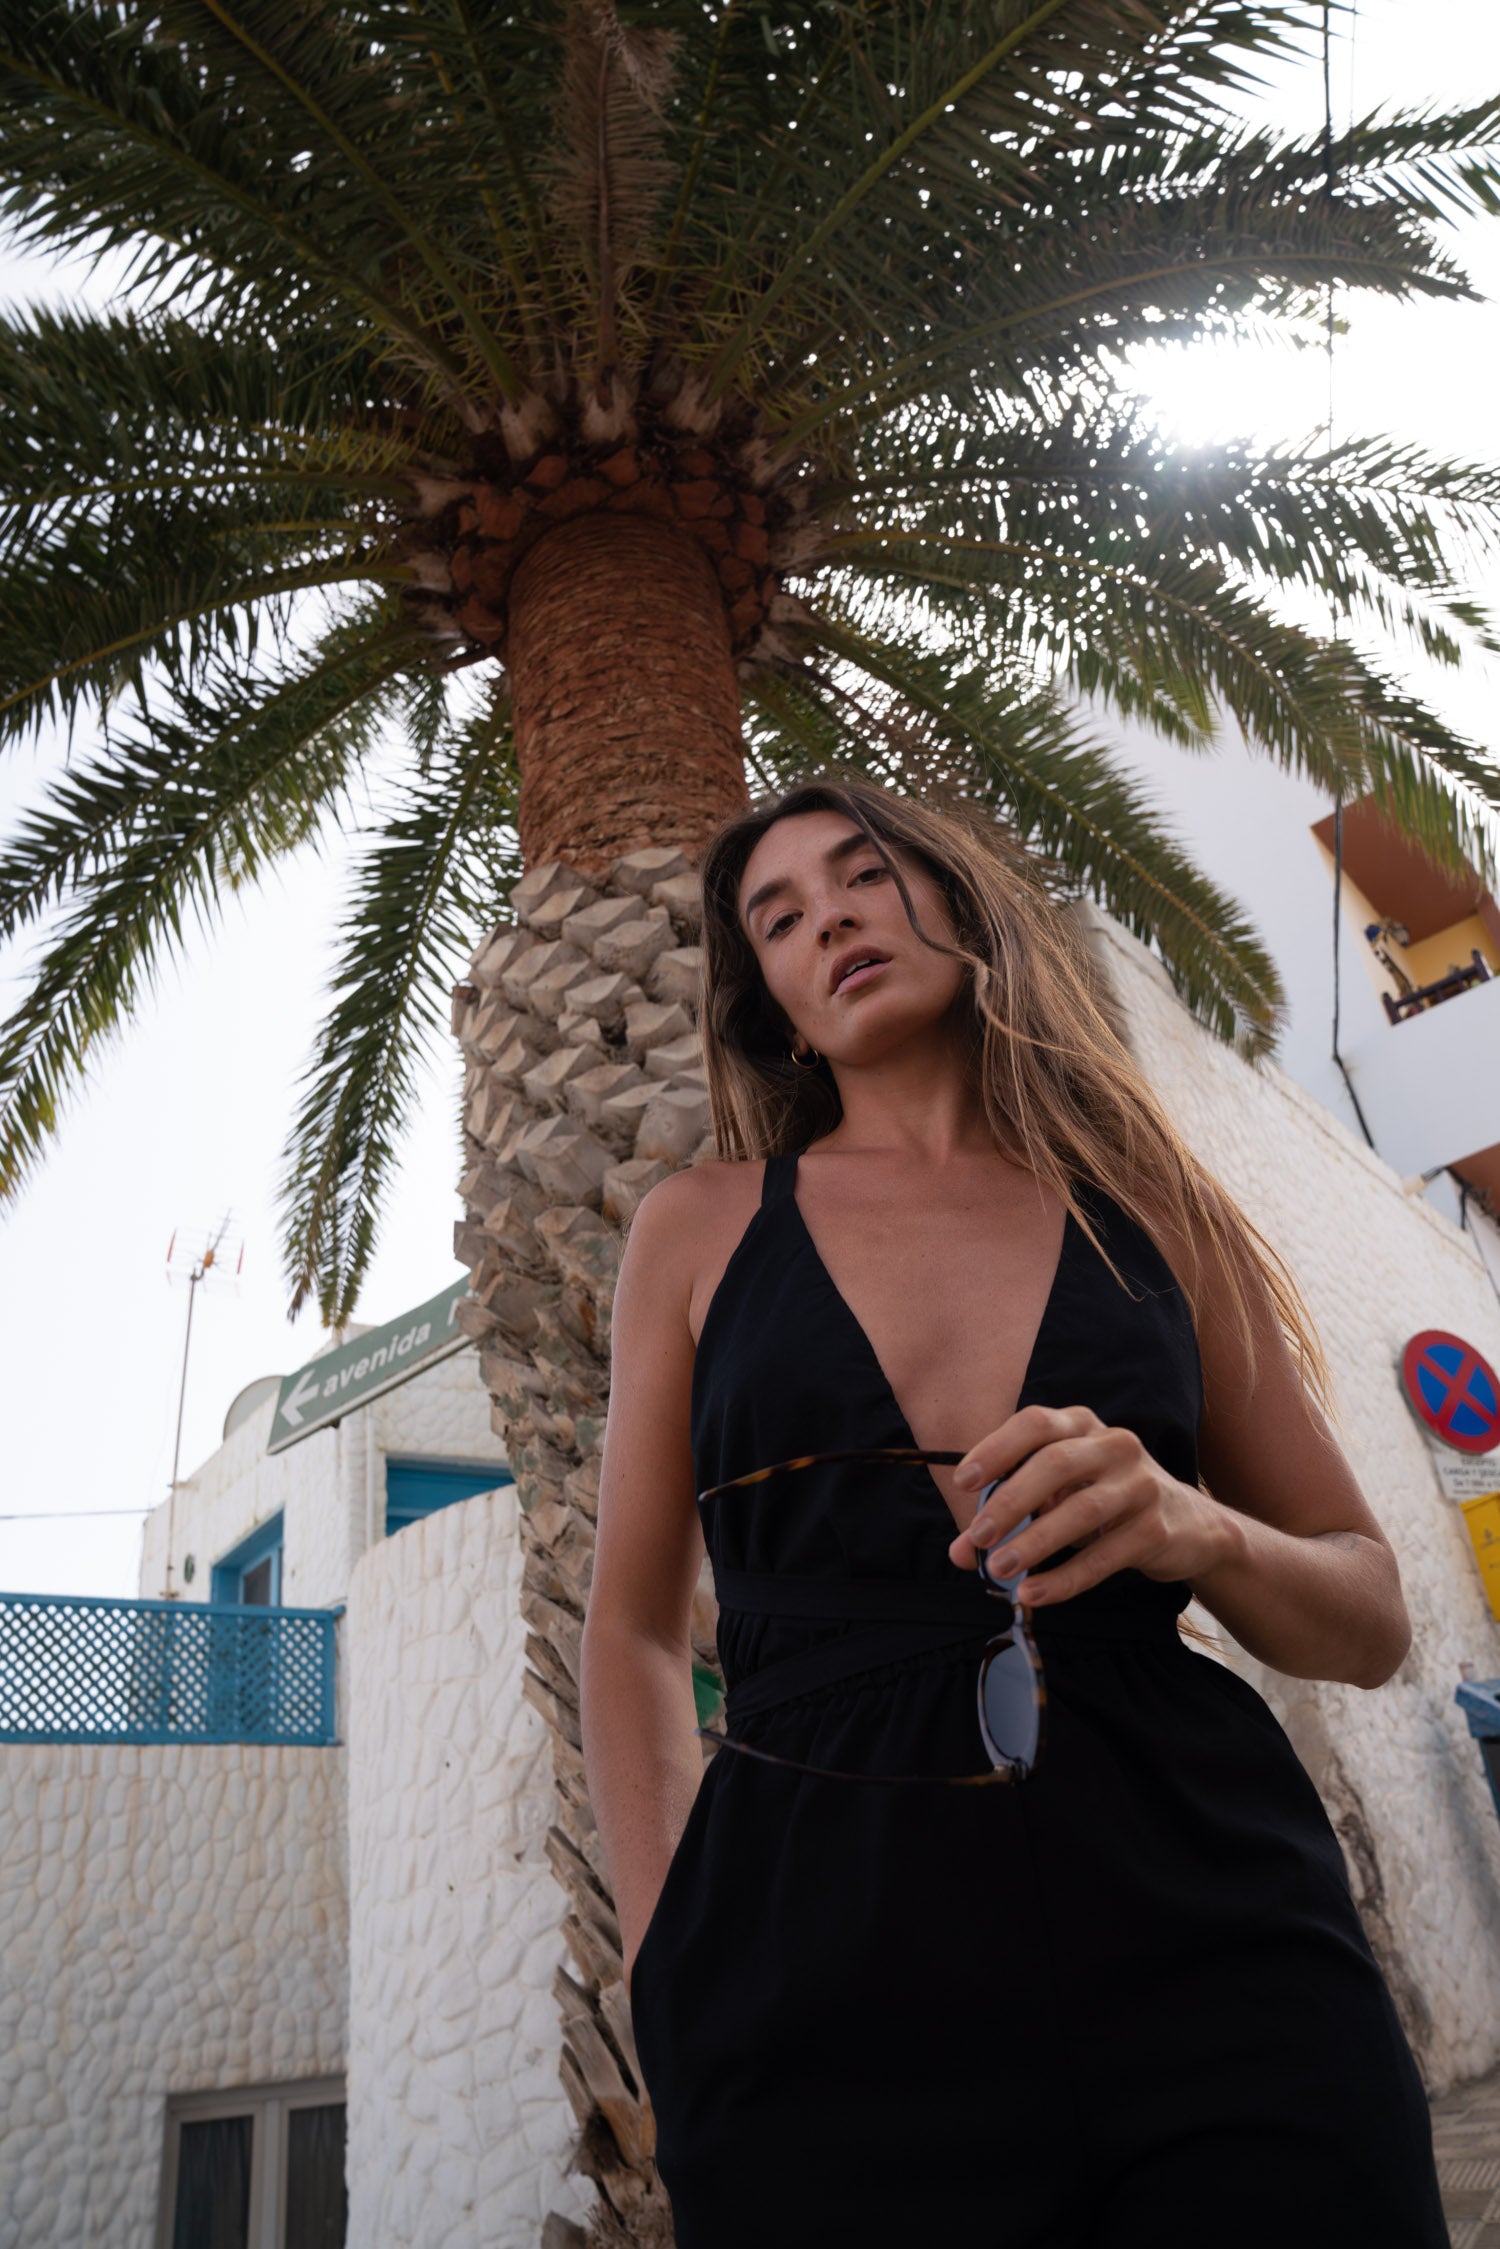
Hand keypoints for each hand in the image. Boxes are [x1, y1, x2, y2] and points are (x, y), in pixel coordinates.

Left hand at [946, 1404, 1234, 1605]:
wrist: (1190, 1526)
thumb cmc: (1106, 1502)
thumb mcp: (1060, 1496)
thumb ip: (1009, 1517)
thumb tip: (960, 1552)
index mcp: (1082, 1425)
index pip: (1035, 1423)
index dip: (996, 1448)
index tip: (963, 1481)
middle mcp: (1114, 1444)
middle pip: (1055, 1464)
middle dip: (1011, 1500)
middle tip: (978, 1536)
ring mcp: (1140, 1484)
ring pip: (1082, 1510)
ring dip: (1035, 1542)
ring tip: (1000, 1570)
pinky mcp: (1156, 1528)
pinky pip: (1105, 1556)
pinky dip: (1066, 1578)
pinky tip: (1035, 1593)